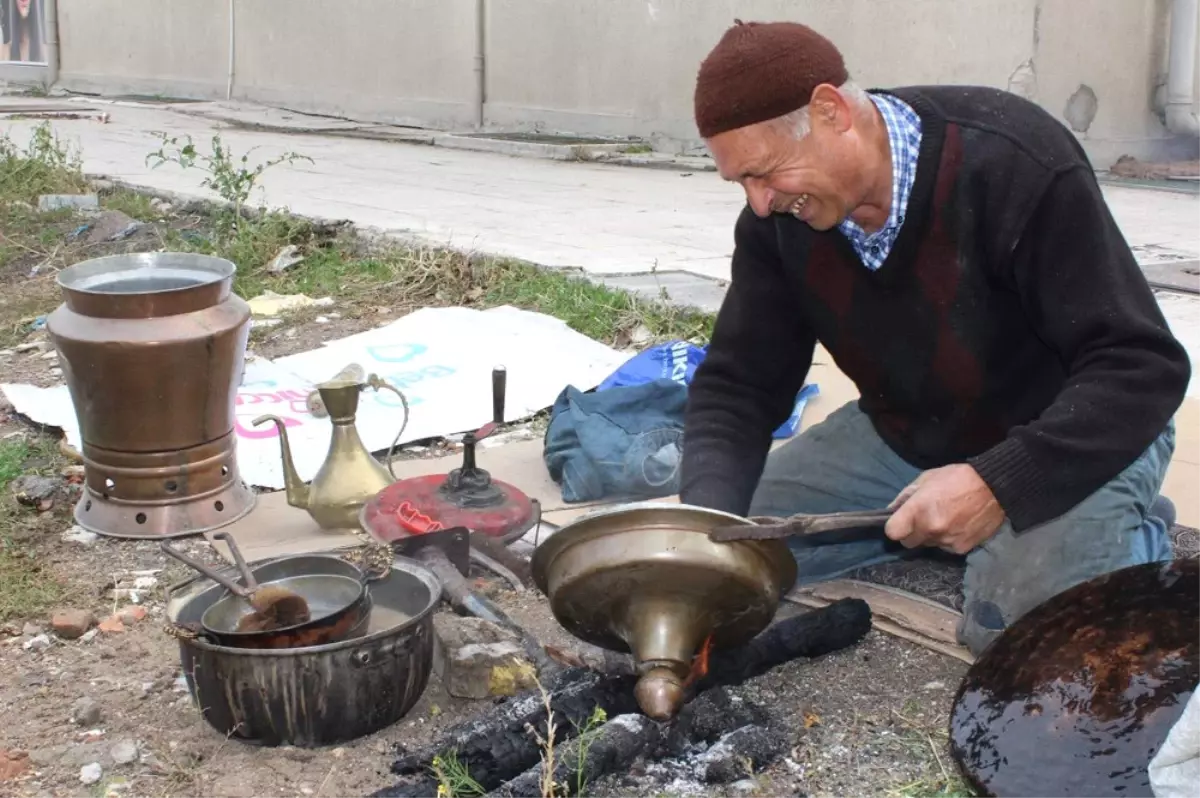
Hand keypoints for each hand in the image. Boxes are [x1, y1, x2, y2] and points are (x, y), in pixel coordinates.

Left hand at [884, 464, 1005, 554]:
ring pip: (927, 546)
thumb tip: (892, 511)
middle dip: (912, 533)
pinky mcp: (961, 549)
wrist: (995, 486)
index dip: (895, 527)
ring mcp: (946, 541)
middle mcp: (930, 529)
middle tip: (923, 520)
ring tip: (944, 519)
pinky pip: (945, 549)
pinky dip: (947, 540)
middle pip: (908, 543)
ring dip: (930, 536)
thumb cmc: (957, 478)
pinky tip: (957, 526)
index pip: (892, 533)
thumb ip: (905, 497)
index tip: (900, 522)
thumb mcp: (926, 479)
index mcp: (918, 510)